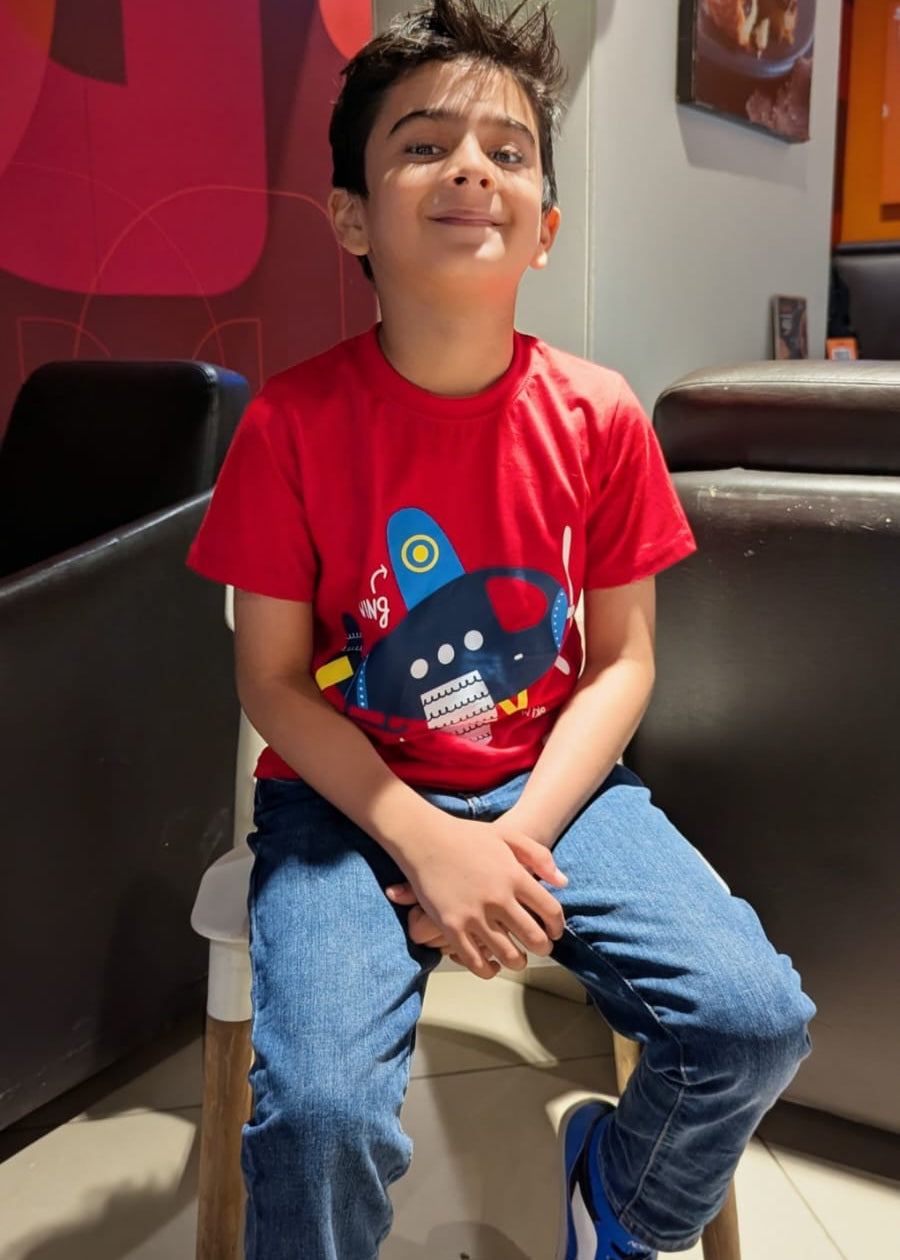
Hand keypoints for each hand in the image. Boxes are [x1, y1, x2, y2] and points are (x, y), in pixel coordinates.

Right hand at [385, 819, 566, 978]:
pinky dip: (488, 970)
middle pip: (534, 938)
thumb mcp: (508, 835)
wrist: (423, 837)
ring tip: (518, 959)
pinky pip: (475, 961)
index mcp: (514, 876)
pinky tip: (492, 966)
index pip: (550, 911)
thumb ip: (539, 856)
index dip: (557, 927)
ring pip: (508, 955)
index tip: (554, 932)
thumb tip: (562, 883)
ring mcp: (474, 914)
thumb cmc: (466, 835)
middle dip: (543, 949)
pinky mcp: (451, 926)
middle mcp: (497, 898)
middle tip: (540, 949)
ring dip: (518, 962)